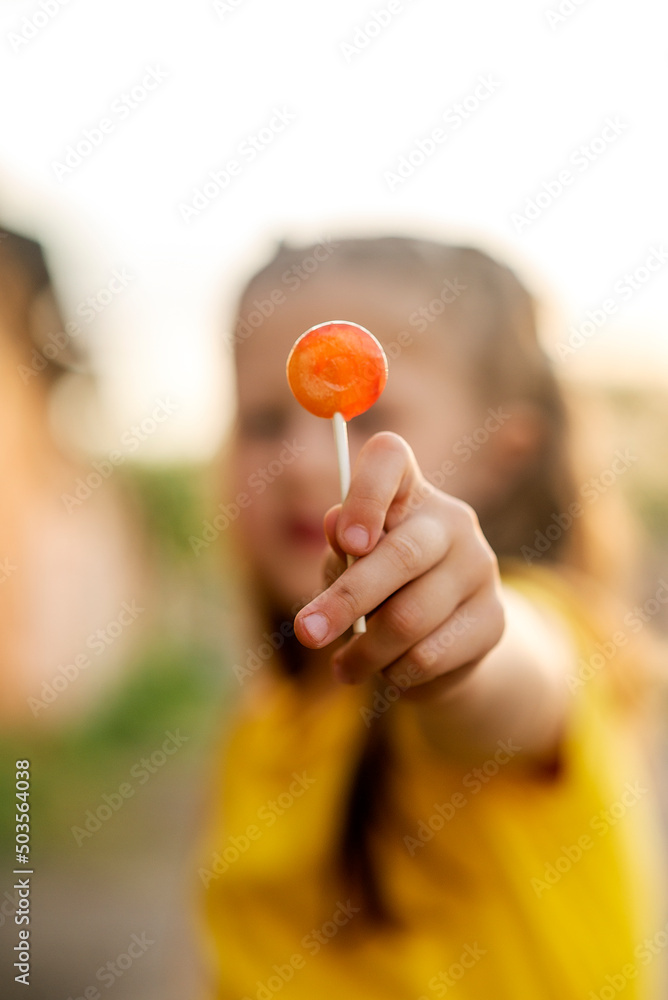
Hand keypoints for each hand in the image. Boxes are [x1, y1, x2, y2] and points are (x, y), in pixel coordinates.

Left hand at [294, 432, 504, 699]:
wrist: (444, 642)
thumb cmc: (378, 590)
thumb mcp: (349, 565)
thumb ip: (340, 545)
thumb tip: (334, 523)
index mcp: (408, 491)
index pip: (390, 457)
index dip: (365, 493)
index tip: (346, 542)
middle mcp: (452, 519)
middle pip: (401, 554)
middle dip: (346, 600)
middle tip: (307, 633)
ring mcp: (480, 567)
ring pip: (410, 617)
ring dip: (365, 651)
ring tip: (345, 666)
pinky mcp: (494, 619)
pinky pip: (429, 655)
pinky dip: (395, 672)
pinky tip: (388, 671)